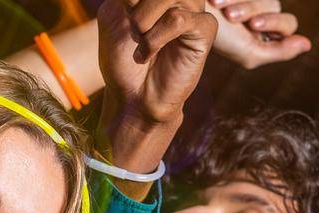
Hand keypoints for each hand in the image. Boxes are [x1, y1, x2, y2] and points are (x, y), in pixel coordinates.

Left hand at [97, 0, 217, 128]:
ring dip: (143, 22)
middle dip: (135, 8)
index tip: (125, 19)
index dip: (131, 3)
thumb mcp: (113, 15)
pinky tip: (148, 52)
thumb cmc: (122, 59)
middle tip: (132, 32)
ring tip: (140, 42)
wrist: (133, 96)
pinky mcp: (205, 29)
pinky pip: (179, 18)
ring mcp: (194, 8)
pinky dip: (156, 37)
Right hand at [209, 0, 309, 68]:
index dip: (273, 22)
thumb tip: (307, 44)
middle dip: (254, 9)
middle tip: (232, 15)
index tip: (253, 25)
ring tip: (218, 4)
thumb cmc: (217, 38)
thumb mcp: (250, 53)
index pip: (287, 24)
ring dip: (243, 1)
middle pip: (274, 5)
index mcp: (265, 33)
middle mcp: (261, 12)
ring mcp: (251, 0)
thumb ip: (279, 52)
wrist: (184, 19)